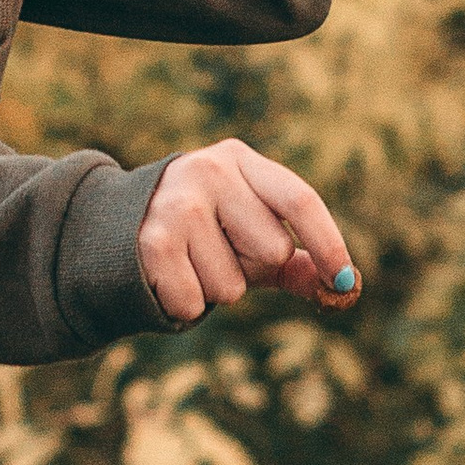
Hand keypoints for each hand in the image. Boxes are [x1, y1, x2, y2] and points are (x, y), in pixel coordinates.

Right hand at [138, 140, 358, 323]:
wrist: (118, 230)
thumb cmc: (204, 234)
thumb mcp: (252, 238)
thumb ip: (298, 261)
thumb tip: (347, 288)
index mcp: (240, 161)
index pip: (299, 199)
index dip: (329, 243)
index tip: (344, 280)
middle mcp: (209, 171)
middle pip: (273, 249)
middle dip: (253, 267)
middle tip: (220, 251)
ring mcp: (179, 205)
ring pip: (232, 285)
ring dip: (214, 288)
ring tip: (189, 261)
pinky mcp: (153, 241)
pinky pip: (195, 301)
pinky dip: (186, 304)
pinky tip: (168, 275)